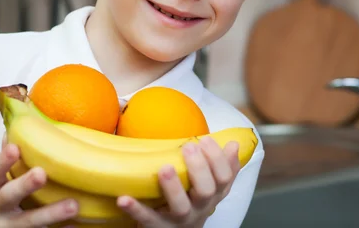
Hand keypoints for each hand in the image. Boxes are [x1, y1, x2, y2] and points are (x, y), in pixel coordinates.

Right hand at [0, 135, 78, 226]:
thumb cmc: (10, 193)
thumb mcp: (6, 176)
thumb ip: (14, 153)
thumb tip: (25, 116)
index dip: (2, 160)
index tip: (15, 147)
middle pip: (8, 196)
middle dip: (24, 185)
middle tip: (42, 173)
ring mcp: (9, 227)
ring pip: (28, 223)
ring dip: (50, 213)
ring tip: (74, 205)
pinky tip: (75, 226)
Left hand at [117, 137, 240, 227]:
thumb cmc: (194, 202)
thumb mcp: (211, 186)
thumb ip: (223, 167)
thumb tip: (234, 144)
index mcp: (214, 194)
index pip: (224, 177)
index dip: (218, 159)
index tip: (206, 139)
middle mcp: (200, 207)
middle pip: (206, 191)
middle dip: (198, 168)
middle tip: (188, 147)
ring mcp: (179, 219)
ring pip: (181, 206)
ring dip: (173, 187)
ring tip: (165, 167)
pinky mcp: (158, 227)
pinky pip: (147, 219)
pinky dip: (136, 209)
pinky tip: (124, 198)